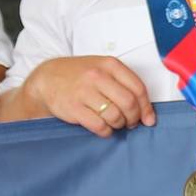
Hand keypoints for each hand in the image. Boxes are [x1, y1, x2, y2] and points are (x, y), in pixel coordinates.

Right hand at [22, 56, 155, 138]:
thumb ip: (123, 83)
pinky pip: (99, 126)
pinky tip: (103, 128)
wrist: (47, 78)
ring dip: (119, 124)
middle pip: (128, 103)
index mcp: (109, 65)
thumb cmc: (79, 75)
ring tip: (115, 123)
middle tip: (131, 123)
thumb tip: (145, 109)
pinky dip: (105, 131)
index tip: (148, 118)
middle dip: (134, 118)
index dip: (146, 107)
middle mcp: (98, 76)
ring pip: (115, 116)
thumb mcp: (102, 69)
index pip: (138, 88)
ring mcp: (85, 92)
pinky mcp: (74, 108)